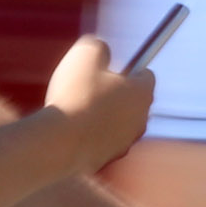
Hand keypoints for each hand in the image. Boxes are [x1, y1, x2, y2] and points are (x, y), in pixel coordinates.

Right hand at [41, 33, 154, 172]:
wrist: (60, 143)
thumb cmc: (76, 96)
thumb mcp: (86, 53)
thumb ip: (99, 47)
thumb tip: (102, 52)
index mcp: (142, 93)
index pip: (145, 75)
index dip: (126, 68)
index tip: (106, 69)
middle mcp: (140, 120)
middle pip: (132, 100)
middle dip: (114, 92)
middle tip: (88, 87)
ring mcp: (124, 143)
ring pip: (117, 122)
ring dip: (101, 114)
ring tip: (75, 108)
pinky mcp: (107, 159)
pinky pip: (101, 140)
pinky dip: (90, 134)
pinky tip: (70, 129)